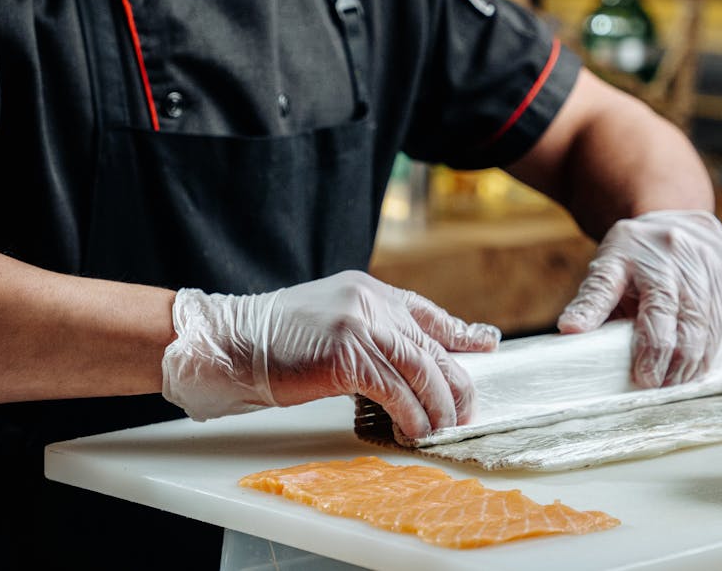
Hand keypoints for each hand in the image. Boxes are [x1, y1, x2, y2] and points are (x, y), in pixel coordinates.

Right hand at [162, 270, 499, 437]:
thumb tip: (408, 365)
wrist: (235, 342)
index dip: (460, 332)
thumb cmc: (278, 340)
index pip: (426, 312)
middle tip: (465, 410)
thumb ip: (370, 332)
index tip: (486, 344)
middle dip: (455, 383)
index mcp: (368, 291)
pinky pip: (394, 391)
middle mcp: (369, 302)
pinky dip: (411, 415)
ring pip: (420, 370)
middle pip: (430, 346)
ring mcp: (359, 326)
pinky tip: (413, 430)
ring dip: (437, 406)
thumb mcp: (332, 321)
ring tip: (442, 429)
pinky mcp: (347, 356)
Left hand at [558, 210, 721, 386]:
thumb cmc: (636, 251)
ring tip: (669, 385)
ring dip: (689, 365)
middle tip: (652, 386)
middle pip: (682, 322)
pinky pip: (719, 330)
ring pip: (705, 330)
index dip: (648, 346)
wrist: (677, 221)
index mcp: (643, 259)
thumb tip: (569, 330)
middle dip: (669, 362)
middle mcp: (679, 266)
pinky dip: (705, 356)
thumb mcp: (609, 264)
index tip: (640, 376)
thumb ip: (593, 298)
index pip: (648, 306)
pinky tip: (690, 372)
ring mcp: (706, 276)